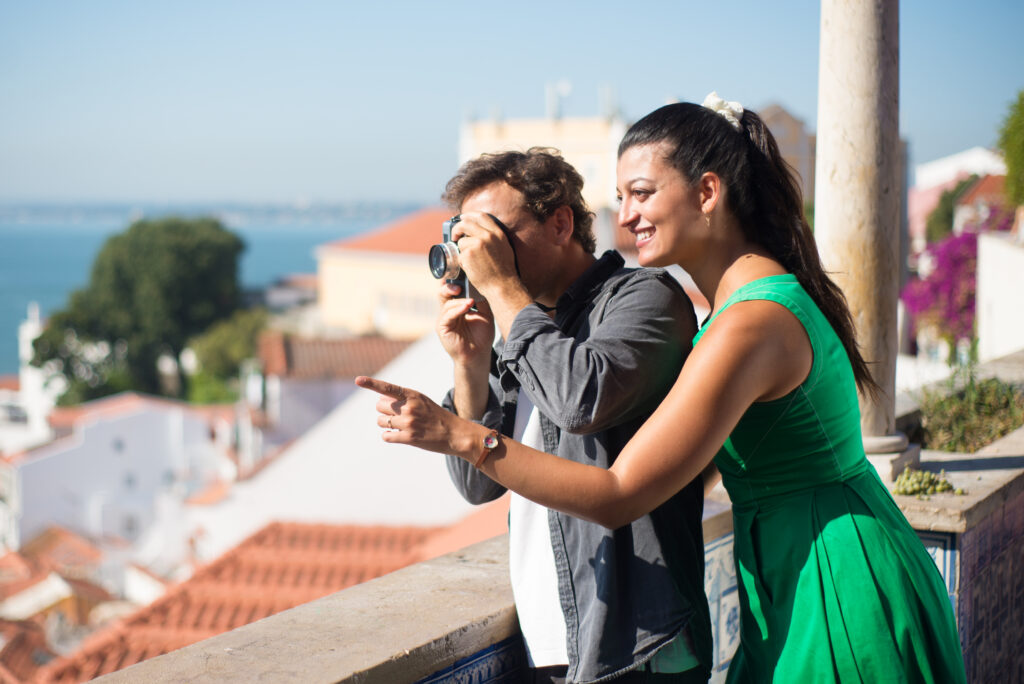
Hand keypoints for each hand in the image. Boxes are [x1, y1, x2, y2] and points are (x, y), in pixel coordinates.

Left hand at [355, 375, 474, 458]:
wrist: (455, 433)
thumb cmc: (436, 416)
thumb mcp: (422, 401)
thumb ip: (403, 398)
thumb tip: (380, 398)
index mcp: (412, 395)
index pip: (387, 388)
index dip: (371, 383)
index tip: (357, 380)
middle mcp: (409, 407)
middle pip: (379, 406)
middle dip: (384, 411)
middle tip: (396, 415)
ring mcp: (409, 423)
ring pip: (381, 422)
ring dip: (386, 424)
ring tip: (400, 425)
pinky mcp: (409, 438)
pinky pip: (386, 436)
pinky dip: (389, 436)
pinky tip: (398, 435)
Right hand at [436, 281, 493, 367]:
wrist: (478, 355)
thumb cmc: (481, 335)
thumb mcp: (485, 313)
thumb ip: (481, 299)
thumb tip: (481, 283)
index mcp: (457, 306)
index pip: (453, 289)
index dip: (456, 280)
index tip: (464, 272)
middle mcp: (448, 311)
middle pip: (444, 292)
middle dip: (451, 285)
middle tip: (461, 283)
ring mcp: (444, 319)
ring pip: (446, 302)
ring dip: (459, 299)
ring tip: (471, 301)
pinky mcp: (442, 327)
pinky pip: (447, 315)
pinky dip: (457, 309)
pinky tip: (467, 307)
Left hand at [450, 212, 521, 300]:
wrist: (502, 285)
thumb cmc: (503, 271)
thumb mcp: (504, 248)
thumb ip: (493, 238)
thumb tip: (480, 232)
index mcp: (498, 233)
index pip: (481, 216)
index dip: (469, 215)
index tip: (463, 218)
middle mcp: (488, 236)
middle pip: (466, 223)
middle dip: (457, 228)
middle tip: (454, 235)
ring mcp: (478, 243)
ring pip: (461, 242)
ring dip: (462, 252)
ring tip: (471, 262)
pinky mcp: (469, 253)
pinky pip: (460, 255)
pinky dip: (462, 262)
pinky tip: (471, 269)